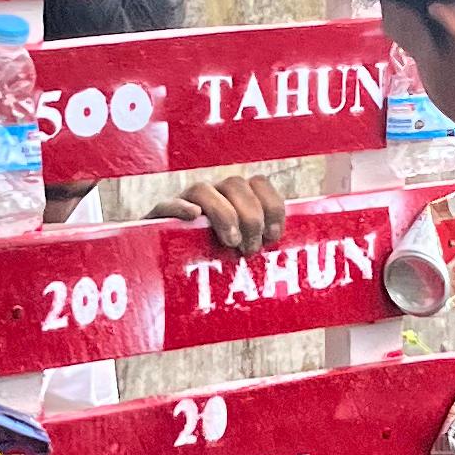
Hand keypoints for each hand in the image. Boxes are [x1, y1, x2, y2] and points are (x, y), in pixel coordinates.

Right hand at [156, 172, 290, 252]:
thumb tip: (295, 256)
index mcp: (235, 199)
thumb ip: (261, 247)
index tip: (274, 236)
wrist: (163, 270)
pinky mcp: (158, 218)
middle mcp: (212, 195)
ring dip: (223, 213)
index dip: (272, 206)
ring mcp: (183, 203)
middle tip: (250, 249)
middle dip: (250, 217)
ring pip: (203, 189)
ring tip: (230, 242)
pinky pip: (167, 204)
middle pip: (236, 185)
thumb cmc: (212, 265)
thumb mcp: (240, 255)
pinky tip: (193, 217)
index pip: (259, 183)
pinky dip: (180, 208)